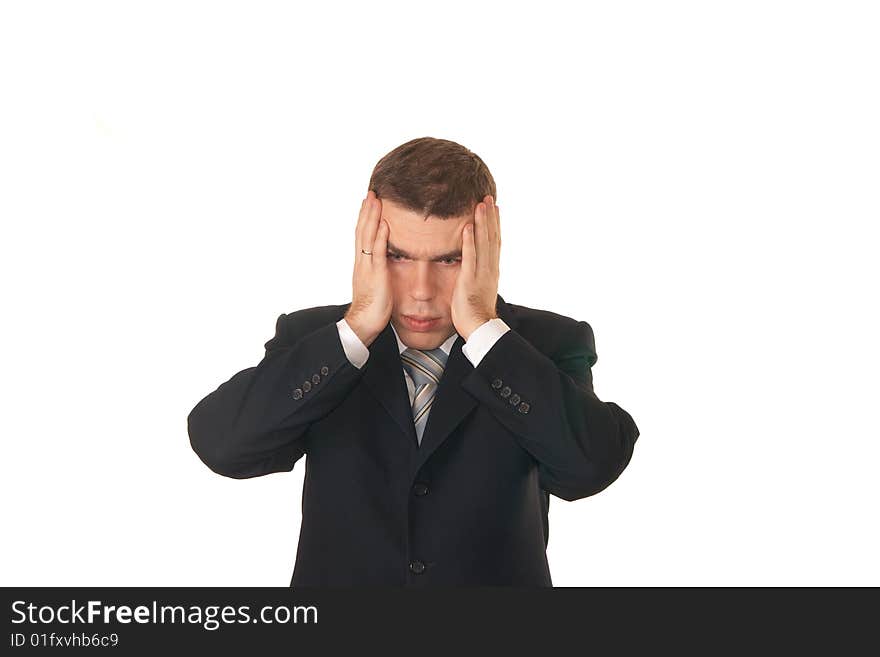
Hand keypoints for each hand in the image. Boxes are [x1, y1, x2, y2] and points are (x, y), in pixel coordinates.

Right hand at [345, 190, 391, 346]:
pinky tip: (384, 224)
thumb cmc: (372, 307)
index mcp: (362, 263)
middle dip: (367, 211)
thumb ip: (378, 270)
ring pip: (368, 237)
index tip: (368, 202)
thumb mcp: (375, 283)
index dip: (364, 218)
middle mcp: (362, 262)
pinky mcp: (376, 275)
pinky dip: (380, 237)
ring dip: (372, 217)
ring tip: (375, 200)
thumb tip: (385, 261)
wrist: (363, 323)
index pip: (362, 236)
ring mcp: (367, 267)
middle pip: (362, 231)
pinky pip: (378, 253)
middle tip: (371, 193)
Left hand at [451, 194, 500, 339]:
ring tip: (481, 204)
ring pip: (484, 243)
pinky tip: (467, 227)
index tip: (494, 208)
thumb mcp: (479, 290)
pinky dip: (469, 242)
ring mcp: (481, 273)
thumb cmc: (476, 314)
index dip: (495, 224)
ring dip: (482, 222)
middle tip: (488, 198)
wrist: (480, 328)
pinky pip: (470, 257)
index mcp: (492, 270)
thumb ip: (478, 276)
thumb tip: (474, 269)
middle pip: (492, 237)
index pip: (495, 242)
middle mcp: (489, 268)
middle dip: (490, 217)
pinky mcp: (470, 279)